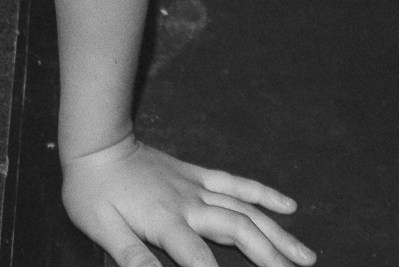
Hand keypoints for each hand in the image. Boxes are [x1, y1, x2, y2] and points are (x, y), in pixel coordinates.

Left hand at [60, 136, 311, 266]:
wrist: (95, 142)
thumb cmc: (92, 192)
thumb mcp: (103, 230)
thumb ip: (133, 257)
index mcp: (166, 222)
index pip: (199, 261)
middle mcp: (190, 204)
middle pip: (240, 232)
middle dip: (270, 258)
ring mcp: (198, 187)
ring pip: (247, 210)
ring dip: (279, 234)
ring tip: (307, 256)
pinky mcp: (198, 175)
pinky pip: (237, 183)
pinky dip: (264, 194)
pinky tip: (288, 205)